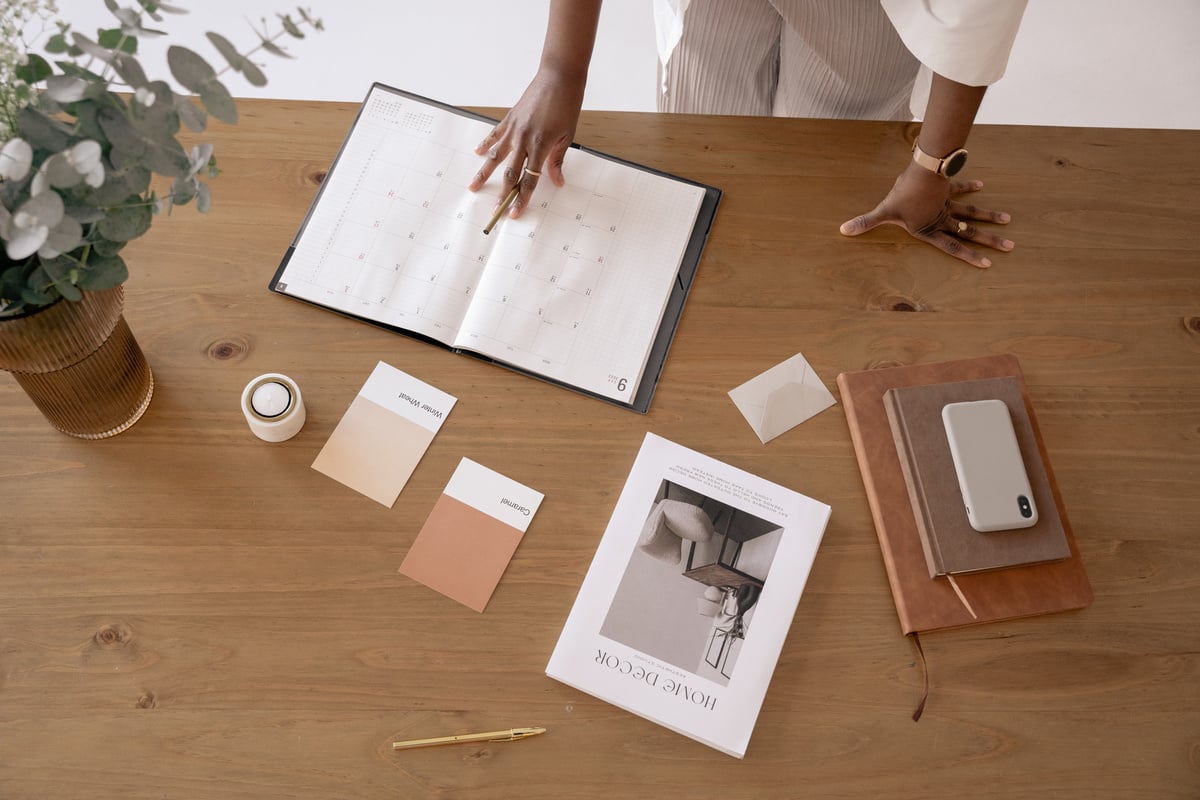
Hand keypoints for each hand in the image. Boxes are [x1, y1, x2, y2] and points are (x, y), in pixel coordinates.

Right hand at [469, 70, 584, 217]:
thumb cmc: (566, 105)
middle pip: (510, 173)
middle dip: (502, 194)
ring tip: (473, 187)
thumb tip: (556, 182)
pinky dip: (485, 145)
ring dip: (483, 173)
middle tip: (494, 210)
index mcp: (540, 146)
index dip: (521, 199)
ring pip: (495, 156)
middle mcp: (524, 139)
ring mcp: (514, 129)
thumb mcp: (567, 136)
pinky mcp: (509, 118)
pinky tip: (476, 153)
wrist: (558, 78)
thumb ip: (557, 160)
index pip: (529, 180)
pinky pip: (494, 135)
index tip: (515, 213)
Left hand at [839, 163, 1014, 268]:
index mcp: (930, 229)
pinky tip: (982, 184)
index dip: (969, 256)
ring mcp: (947, 203)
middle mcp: (942, 218)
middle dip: (989, 240)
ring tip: (1008, 221)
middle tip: (1010, 246)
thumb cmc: (902, 194)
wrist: (921, 169)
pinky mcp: (947, 188)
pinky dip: (969, 186)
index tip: (987, 264)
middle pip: (970, 232)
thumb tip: (844, 231)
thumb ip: (866, 223)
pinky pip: (960, 188)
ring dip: (989, 216)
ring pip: (972, 212)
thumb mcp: (884, 211)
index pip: (952, 247)